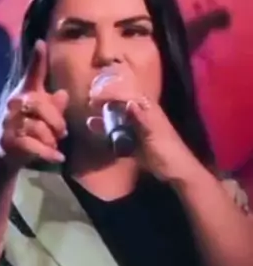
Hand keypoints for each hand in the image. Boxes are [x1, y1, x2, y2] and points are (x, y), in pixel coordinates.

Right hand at [0, 40, 68, 168]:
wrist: (6, 149)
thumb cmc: (28, 124)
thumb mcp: (43, 113)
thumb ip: (53, 103)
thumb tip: (63, 94)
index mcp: (25, 93)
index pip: (32, 74)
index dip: (37, 59)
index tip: (41, 43)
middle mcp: (15, 104)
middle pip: (40, 105)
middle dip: (57, 121)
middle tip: (63, 132)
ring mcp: (10, 123)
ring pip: (39, 128)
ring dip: (52, 140)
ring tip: (53, 144)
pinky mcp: (10, 142)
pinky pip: (34, 146)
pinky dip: (49, 153)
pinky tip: (58, 157)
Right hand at [88, 64, 198, 181]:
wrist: (176, 172)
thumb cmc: (168, 151)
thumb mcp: (155, 133)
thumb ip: (142, 118)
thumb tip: (129, 102)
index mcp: (149, 110)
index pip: (127, 95)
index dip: (112, 92)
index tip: (95, 96)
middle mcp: (141, 116)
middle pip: (121, 104)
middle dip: (106, 100)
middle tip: (89, 102)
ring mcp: (137, 129)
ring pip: (118, 118)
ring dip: (104, 115)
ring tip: (90, 114)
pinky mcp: (134, 142)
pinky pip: (117, 133)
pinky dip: (106, 130)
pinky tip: (94, 128)